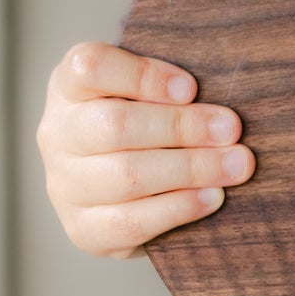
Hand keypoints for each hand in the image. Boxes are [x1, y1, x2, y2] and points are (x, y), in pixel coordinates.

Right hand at [36, 41, 255, 258]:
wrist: (119, 190)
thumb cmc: (145, 123)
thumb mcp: (148, 92)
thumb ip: (173, 87)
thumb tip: (223, 106)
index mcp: (68, 86)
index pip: (89, 67)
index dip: (142, 76)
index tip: (191, 89)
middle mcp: (58, 134)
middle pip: (114, 126)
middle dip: (181, 127)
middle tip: (231, 128)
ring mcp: (64, 185)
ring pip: (126, 176)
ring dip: (191, 168)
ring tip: (237, 164)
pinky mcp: (84, 228)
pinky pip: (131, 222)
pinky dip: (179, 207)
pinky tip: (213, 196)